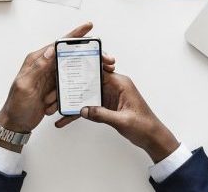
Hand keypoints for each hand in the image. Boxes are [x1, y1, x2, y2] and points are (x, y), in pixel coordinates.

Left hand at [0, 22, 115, 151]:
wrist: (16, 124)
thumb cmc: (16, 105)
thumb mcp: (25, 85)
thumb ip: (38, 67)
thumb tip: (51, 50)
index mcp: (36, 60)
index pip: (58, 44)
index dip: (74, 35)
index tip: (88, 27)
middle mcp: (44, 66)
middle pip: (69, 56)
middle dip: (84, 58)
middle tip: (102, 60)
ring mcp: (50, 77)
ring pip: (70, 73)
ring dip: (74, 81)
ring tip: (76, 86)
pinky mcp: (54, 88)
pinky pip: (68, 87)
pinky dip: (68, 93)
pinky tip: (66, 100)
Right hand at [56, 73, 178, 162]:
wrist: (152, 137)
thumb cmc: (144, 125)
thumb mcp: (122, 120)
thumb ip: (102, 114)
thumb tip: (84, 110)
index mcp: (120, 83)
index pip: (99, 71)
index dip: (83, 70)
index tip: (68, 69)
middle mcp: (114, 86)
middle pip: (88, 82)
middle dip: (72, 87)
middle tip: (55, 92)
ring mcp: (109, 96)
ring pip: (86, 95)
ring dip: (72, 102)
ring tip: (55, 107)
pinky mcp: (106, 106)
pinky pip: (89, 107)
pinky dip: (79, 112)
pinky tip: (66, 119)